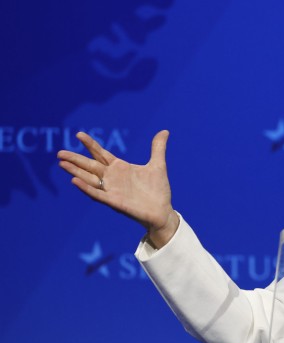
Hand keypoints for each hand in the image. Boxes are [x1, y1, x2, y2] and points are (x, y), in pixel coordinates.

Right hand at [57, 130, 178, 247]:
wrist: (163, 211)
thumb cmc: (158, 190)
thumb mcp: (158, 165)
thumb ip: (157, 148)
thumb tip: (164, 131)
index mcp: (120, 168)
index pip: (101, 153)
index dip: (90, 144)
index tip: (78, 134)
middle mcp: (112, 178)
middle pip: (90, 165)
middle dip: (75, 159)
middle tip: (59, 152)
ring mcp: (111, 189)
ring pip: (89, 178)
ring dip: (75, 171)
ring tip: (62, 163)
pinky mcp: (114, 201)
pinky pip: (96, 193)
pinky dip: (86, 187)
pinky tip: (75, 180)